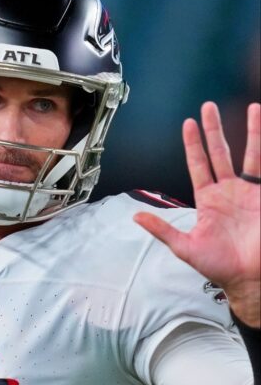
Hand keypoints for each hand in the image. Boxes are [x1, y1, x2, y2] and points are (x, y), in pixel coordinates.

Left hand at [134, 102, 259, 326]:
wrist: (249, 278)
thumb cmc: (219, 266)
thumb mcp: (185, 246)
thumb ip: (162, 229)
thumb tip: (135, 216)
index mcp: (208, 199)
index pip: (199, 163)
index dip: (193, 144)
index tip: (189, 122)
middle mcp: (229, 191)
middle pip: (222, 152)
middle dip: (215, 130)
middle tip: (208, 106)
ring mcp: (250, 193)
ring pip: (252, 155)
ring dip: (253, 132)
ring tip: (253, 108)